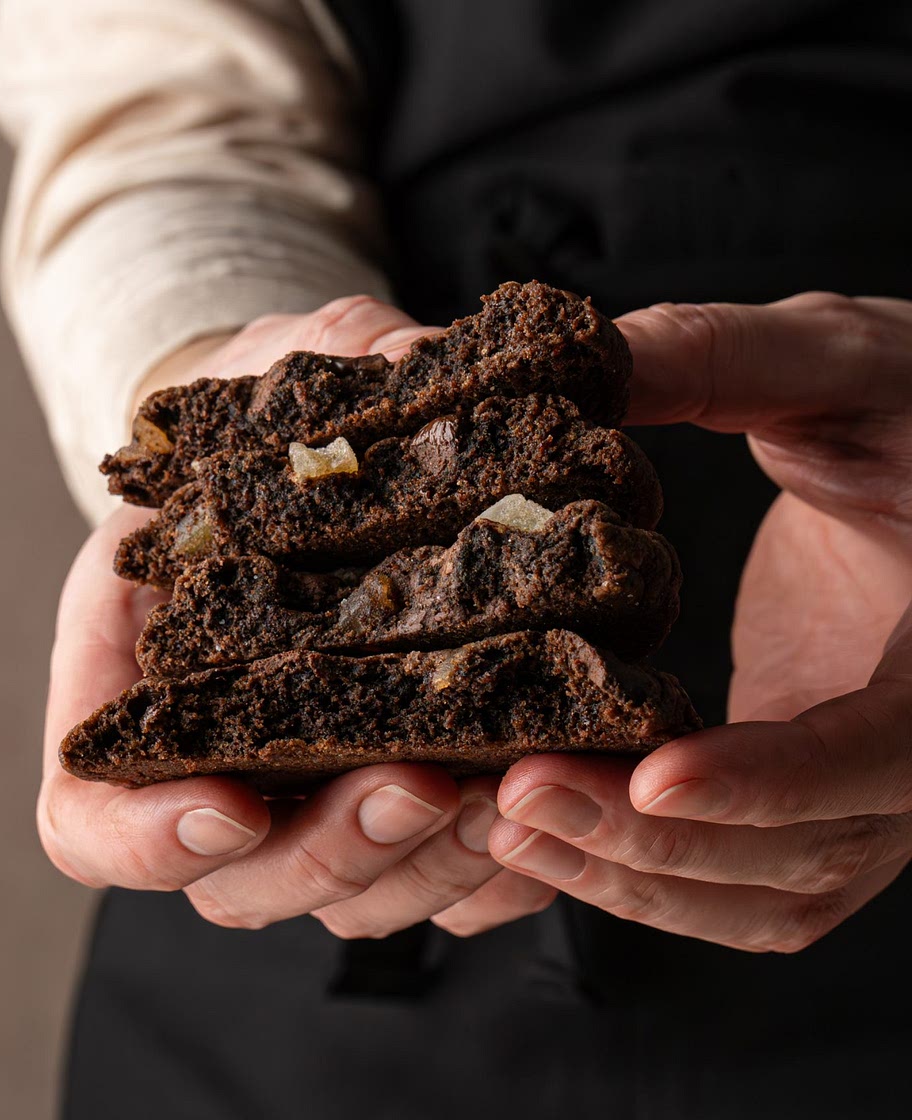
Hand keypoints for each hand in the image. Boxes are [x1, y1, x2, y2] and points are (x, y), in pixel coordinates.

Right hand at [40, 296, 558, 934]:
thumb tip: (414, 372)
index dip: (146, 841)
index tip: (229, 806)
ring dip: (432, 867)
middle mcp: (221, 769)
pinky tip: (553, 802)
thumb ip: (307, 394)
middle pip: (244, 883)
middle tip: (419, 782)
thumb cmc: (266, 436)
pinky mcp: (408, 801)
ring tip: (510, 789)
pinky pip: (448, 883)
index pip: (92, 819)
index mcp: (136, 690)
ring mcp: (316, 798)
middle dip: (334, 850)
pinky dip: (500, 871)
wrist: (312, 470)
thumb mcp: (264, 394)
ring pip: (357, 899)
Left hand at [449, 293, 911, 950]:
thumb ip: (726, 356)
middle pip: (802, 853)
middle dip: (656, 838)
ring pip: (764, 893)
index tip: (653, 772)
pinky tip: (548, 832)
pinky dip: (647, 875)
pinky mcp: (808, 793)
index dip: (772, 777)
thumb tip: (576, 359)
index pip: (883, 753)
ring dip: (634, 875)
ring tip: (506, 821)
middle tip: (518, 794)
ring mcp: (866, 789)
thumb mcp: (841, 362)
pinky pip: (739, 881)